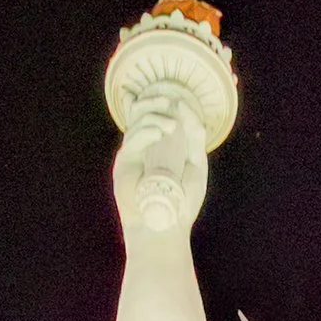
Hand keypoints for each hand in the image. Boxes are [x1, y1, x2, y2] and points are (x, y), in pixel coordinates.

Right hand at [115, 97, 209, 239]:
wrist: (167, 228)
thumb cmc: (182, 202)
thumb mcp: (195, 165)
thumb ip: (194, 136)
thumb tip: (185, 106)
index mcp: (158, 146)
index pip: (152, 114)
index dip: (154, 98)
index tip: (171, 91)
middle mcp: (143, 147)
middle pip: (140, 112)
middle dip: (153, 100)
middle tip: (169, 99)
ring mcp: (132, 155)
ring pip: (136, 122)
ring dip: (153, 116)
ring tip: (170, 126)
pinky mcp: (124, 164)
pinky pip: (133, 139)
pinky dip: (147, 131)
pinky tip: (160, 133)